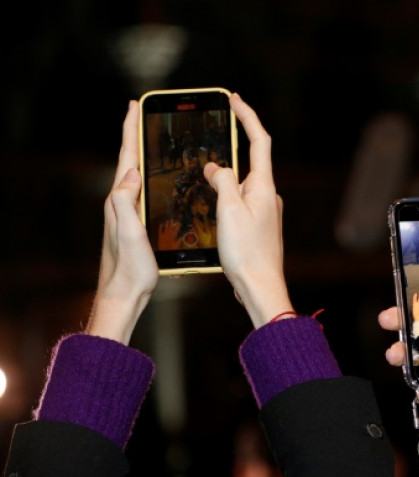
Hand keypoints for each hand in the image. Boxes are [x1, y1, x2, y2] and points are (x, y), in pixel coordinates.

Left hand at [86, 101, 158, 344]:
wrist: (125, 294)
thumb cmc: (128, 268)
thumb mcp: (127, 232)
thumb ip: (125, 201)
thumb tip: (131, 173)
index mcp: (121, 199)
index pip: (127, 157)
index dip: (130, 130)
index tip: (134, 106)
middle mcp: (122, 202)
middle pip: (132, 160)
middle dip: (138, 136)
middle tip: (146, 115)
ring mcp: (130, 213)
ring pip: (140, 175)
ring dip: (147, 155)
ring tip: (156, 139)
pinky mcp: (138, 223)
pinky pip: (148, 192)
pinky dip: (155, 178)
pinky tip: (164, 180)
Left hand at [157, 219, 181, 248]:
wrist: (163, 251)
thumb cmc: (171, 249)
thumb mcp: (177, 246)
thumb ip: (179, 241)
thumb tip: (182, 237)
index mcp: (173, 236)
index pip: (176, 229)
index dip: (178, 226)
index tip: (179, 223)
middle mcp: (168, 234)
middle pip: (170, 227)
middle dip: (172, 223)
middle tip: (172, 219)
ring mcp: (163, 234)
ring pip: (165, 228)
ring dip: (166, 224)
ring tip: (167, 220)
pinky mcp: (160, 236)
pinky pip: (159, 230)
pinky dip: (160, 227)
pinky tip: (161, 224)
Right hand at [203, 94, 291, 327]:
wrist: (261, 286)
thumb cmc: (246, 252)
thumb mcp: (228, 210)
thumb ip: (222, 181)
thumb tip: (216, 167)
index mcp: (263, 187)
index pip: (258, 141)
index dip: (247, 117)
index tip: (234, 99)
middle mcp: (268, 195)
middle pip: (248, 161)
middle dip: (229, 148)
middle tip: (210, 135)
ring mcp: (265, 210)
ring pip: (241, 184)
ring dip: (222, 177)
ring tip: (202, 177)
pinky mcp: (259, 225)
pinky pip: (239, 201)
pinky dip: (224, 196)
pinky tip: (210, 205)